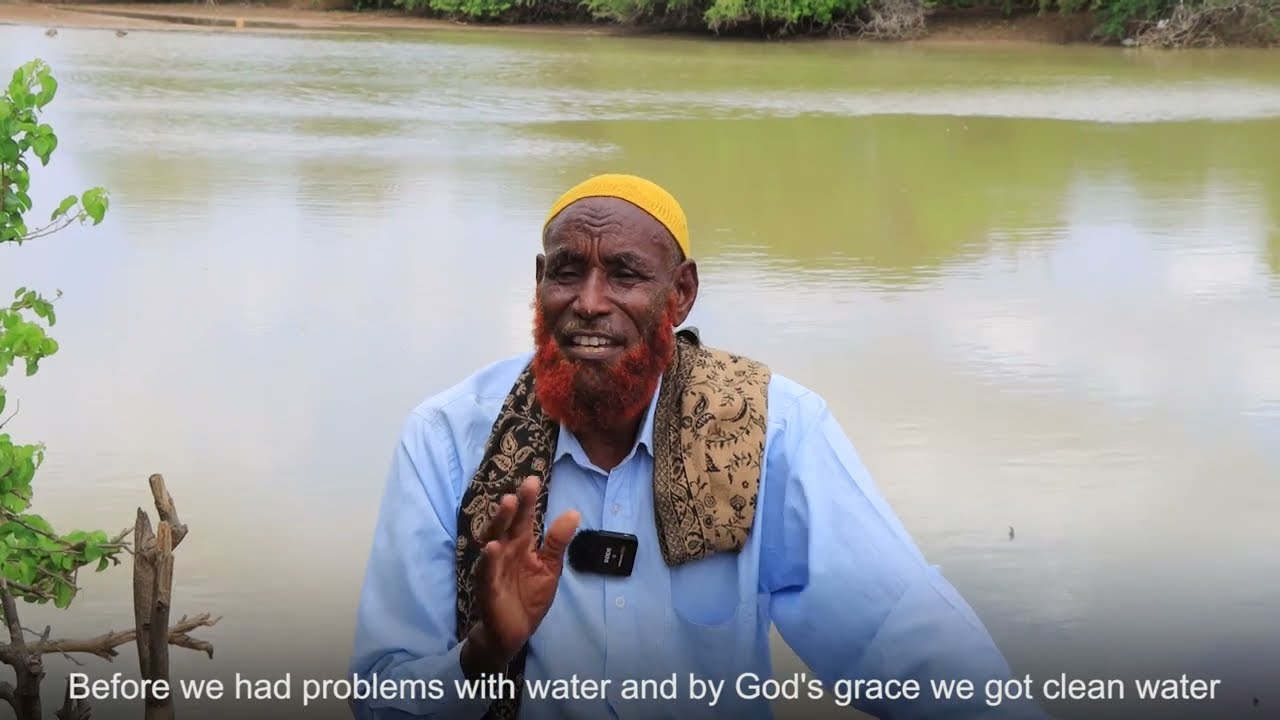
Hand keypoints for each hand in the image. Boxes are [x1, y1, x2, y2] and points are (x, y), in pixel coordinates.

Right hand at [463, 476, 579, 675]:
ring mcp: (493, 568)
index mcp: (520, 545)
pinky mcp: (487, 588)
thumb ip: (557, 542)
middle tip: (517, 490)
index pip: (523, 518)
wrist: (513, 633)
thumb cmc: (529, 596)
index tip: (533, 480)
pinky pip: (487, 572)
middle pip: (505, 525)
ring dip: (498, 524)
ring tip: (506, 506)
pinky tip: (492, 548)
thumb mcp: (549, 567)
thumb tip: (574, 512)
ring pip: (492, 541)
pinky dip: (489, 560)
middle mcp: (504, 551)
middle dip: (511, 508)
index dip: (527, 501)